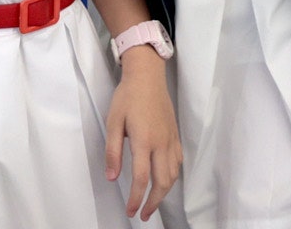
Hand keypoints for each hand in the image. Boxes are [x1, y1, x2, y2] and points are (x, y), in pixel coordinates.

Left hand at [105, 51, 181, 220]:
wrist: (147, 76)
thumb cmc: (127, 97)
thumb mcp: (113, 122)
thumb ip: (113, 151)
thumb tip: (112, 177)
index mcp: (144, 141)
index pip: (142, 178)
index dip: (136, 199)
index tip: (131, 211)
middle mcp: (161, 143)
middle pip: (162, 182)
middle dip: (153, 202)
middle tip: (144, 214)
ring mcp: (171, 139)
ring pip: (173, 174)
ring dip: (164, 192)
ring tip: (153, 201)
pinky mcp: (175, 135)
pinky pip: (178, 162)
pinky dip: (173, 176)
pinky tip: (165, 179)